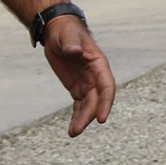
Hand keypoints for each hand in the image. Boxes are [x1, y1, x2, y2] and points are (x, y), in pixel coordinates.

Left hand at [41, 17, 116, 134]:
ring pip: (88, 106)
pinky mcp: (77, 87)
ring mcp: (87, 83)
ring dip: (82, 120)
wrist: (58, 32)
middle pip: (97, 100)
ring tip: (72, 133)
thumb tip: (74, 51)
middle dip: (88, 116)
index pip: (107, 86)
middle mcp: (96, 76)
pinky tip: (72, 129)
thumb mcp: (68, 35)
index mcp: (99, 64)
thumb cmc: (66, 31)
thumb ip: (71, 43)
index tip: (101, 119)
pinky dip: (76, 116)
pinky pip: (79, 105)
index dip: (106, 103)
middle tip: (76, 130)